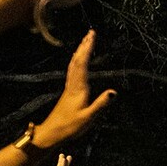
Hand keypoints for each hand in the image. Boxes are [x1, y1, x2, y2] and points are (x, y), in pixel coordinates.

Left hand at [36, 31, 114, 146]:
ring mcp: (69, 87)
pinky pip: (73, 71)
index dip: (87, 49)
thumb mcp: (89, 117)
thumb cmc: (70, 127)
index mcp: (78, 88)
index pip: (83, 64)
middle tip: (90, 33)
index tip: (92, 36)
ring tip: (85, 42)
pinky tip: (79, 61)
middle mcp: (73, 85)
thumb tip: (114, 91)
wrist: (51, 132)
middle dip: (84, 46)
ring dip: (80, 52)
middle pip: (77, 61)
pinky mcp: (68, 92)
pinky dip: (77, 61)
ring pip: (74, 65)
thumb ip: (101, 104)